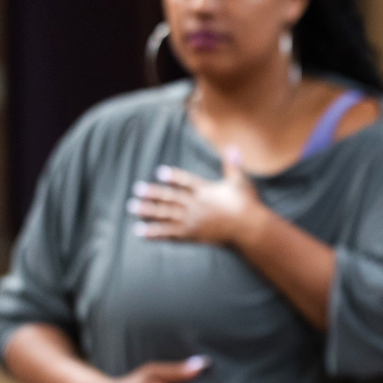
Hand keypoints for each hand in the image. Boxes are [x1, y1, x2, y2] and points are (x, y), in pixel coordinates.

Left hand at [128, 148, 266, 245]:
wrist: (250, 230)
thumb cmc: (247, 205)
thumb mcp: (241, 182)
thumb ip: (233, 165)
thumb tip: (233, 147)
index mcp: (207, 191)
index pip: (187, 182)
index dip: (173, 177)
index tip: (160, 172)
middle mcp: (197, 206)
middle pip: (171, 199)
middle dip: (153, 194)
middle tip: (137, 190)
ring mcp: (192, 221)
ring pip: (166, 215)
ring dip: (148, 211)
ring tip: (132, 207)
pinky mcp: (191, 235)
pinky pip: (169, 233)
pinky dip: (154, 232)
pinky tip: (139, 231)